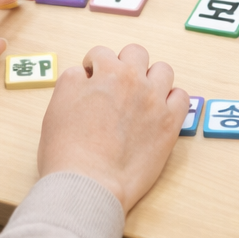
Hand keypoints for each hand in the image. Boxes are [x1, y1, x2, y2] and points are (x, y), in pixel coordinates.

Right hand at [38, 44, 188, 211]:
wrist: (88, 184)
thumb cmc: (67, 150)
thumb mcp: (57, 105)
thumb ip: (73, 82)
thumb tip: (86, 76)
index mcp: (105, 73)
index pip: (101, 53)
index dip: (94, 67)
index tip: (93, 80)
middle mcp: (132, 80)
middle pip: (135, 53)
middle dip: (124, 64)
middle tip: (117, 85)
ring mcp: (154, 101)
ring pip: (163, 70)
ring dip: (152, 78)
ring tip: (142, 96)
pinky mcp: (169, 124)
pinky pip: (181, 97)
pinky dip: (172, 100)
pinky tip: (160, 111)